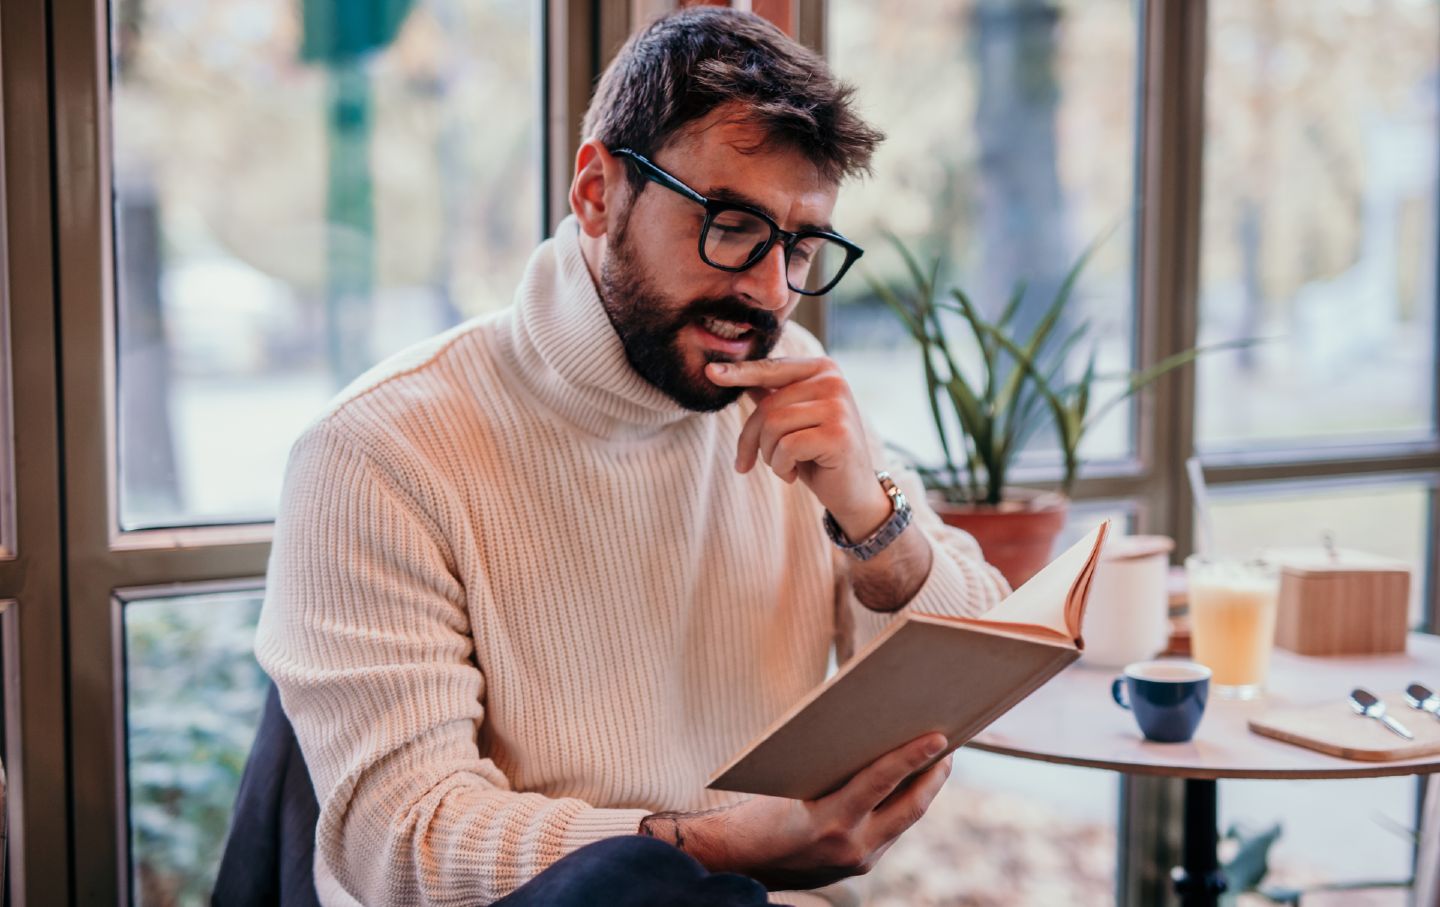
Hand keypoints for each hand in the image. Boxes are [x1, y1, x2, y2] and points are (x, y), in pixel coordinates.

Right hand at [644, 733, 952, 889]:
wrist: (741, 860)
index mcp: (829, 821)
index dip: (912, 757)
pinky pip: (892, 830)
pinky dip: (902, 804)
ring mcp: (859, 860)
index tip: (939, 737)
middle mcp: (850, 846)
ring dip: (924, 789)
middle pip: (910, 807)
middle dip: (934, 774)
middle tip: (949, 744)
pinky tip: (911, 783)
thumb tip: (873, 730)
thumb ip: (835, 766)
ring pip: (905, 819)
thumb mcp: (795, 781)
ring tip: (938, 760)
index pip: (881, 782)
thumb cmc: (761, 809)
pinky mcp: (860, 865)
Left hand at [706, 358, 889, 541]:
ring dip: (768, 455)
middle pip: (767, 405)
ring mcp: (838, 407)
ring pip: (773, 425)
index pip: (771, 369)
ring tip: (784, 465)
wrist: (853, 492)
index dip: (739, 372)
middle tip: (751, 462)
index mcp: (822, 369)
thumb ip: (770, 395)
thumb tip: (731, 373)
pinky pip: (786, 447)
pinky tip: (795, 474)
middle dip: (752, 440)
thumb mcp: (792, 421)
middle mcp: (833, 381)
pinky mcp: (838, 435)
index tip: (710, 372)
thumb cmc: (818, 454)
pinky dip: (781, 467)